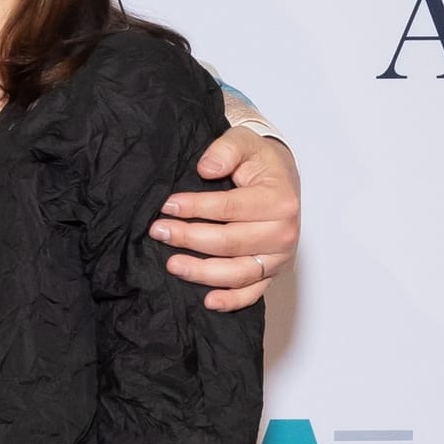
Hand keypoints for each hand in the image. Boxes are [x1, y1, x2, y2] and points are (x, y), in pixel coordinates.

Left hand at [149, 131, 299, 313]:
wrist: (280, 178)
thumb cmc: (259, 161)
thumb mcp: (244, 141)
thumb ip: (225, 150)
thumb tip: (206, 168)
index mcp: (279, 200)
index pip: (229, 208)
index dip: (195, 208)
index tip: (167, 206)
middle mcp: (283, 232)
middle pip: (229, 243)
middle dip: (190, 238)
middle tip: (159, 231)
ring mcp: (279, 257)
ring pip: (237, 273)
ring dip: (202, 273)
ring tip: (172, 264)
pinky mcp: (272, 273)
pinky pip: (252, 293)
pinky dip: (231, 301)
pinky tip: (207, 301)